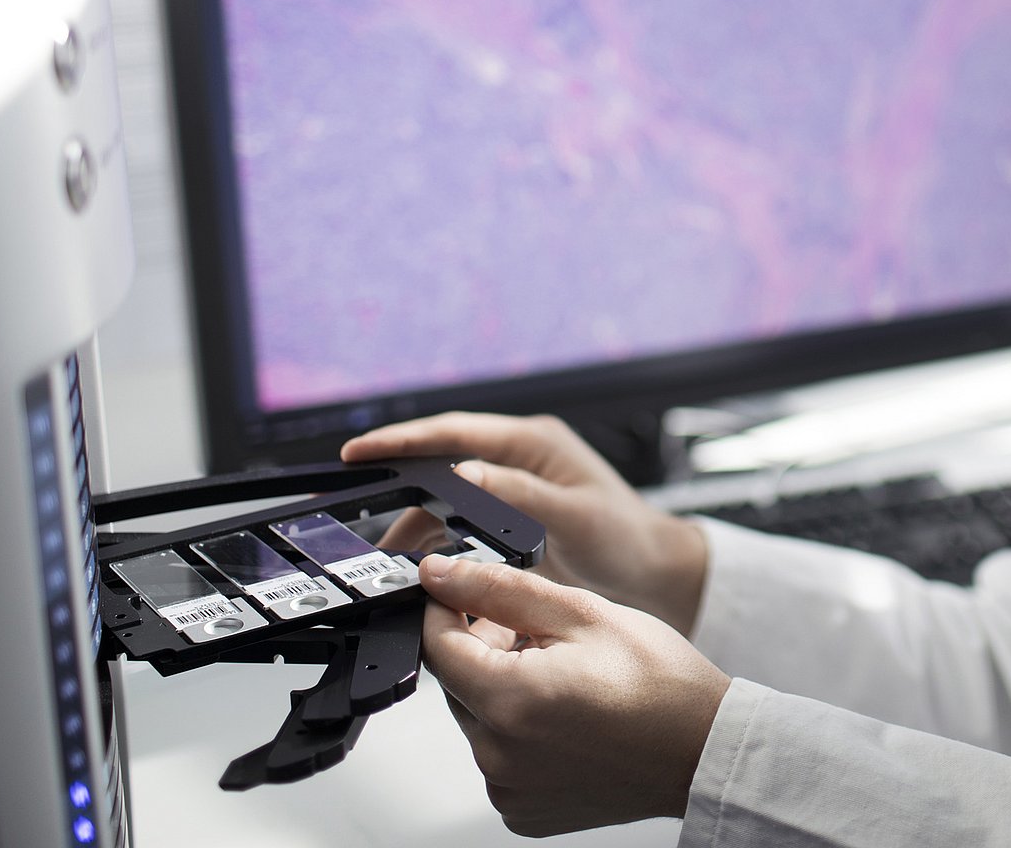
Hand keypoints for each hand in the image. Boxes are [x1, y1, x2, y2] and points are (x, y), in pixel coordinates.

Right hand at [341, 412, 708, 632]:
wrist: (657, 578)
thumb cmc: (627, 539)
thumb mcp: (575, 514)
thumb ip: (520, 493)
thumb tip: (466, 471)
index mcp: (532, 443)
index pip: (453, 432)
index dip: (402, 441)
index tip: (360, 451)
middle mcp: (517, 462)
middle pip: (440, 465)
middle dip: (397, 485)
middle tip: (353, 504)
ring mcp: (512, 494)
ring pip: (446, 504)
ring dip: (415, 527)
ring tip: (385, 556)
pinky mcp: (512, 527)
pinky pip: (460, 530)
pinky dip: (437, 548)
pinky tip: (419, 570)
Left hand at [419, 554, 731, 835]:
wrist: (704, 747)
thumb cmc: (660, 683)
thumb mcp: (581, 613)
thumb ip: (500, 589)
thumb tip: (441, 574)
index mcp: (510, 704)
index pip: (436, 646)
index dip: (447, 609)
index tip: (466, 593)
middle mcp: (499, 758)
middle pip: (458, 684)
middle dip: (485, 649)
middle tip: (540, 632)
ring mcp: (510, 791)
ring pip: (479, 719)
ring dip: (503, 688)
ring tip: (562, 673)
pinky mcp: (523, 811)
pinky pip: (499, 756)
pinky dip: (519, 730)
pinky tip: (564, 712)